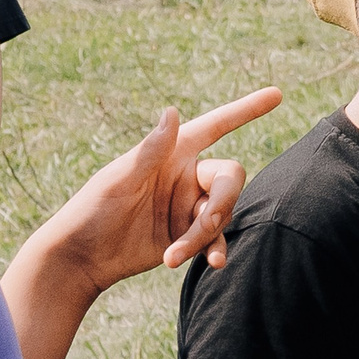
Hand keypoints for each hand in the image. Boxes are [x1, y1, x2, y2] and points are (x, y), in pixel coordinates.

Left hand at [36, 89, 281, 292]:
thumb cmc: (91, 211)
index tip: (277, 94)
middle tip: (204, 224)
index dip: (246, 110)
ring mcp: (188, 206)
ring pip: (221, 214)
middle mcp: (186, 176)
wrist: (80, 258)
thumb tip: (172, 111)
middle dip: (222, 202)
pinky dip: (214, 250)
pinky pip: (215, 239)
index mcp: (172, 153)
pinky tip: (212, 263)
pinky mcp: (188, 235)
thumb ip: (151, 150)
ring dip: (203, 236)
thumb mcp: (120, 180)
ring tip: (175, 256)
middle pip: (229, 179)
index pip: (217, 125)